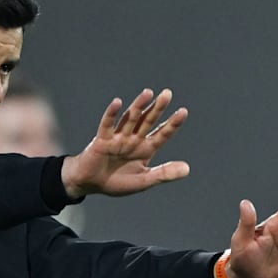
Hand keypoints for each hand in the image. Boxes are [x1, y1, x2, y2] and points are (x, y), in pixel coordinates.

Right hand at [60, 88, 190, 198]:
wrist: (90, 185)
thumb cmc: (117, 182)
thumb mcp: (144, 181)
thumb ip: (164, 174)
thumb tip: (187, 169)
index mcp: (145, 149)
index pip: (162, 134)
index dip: (172, 124)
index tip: (183, 111)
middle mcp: (133, 140)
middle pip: (148, 121)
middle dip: (157, 108)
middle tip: (167, 94)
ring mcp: (118, 138)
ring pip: (130, 119)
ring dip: (138, 106)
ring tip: (148, 93)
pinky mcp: (102, 140)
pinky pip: (107, 125)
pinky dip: (111, 114)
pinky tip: (117, 103)